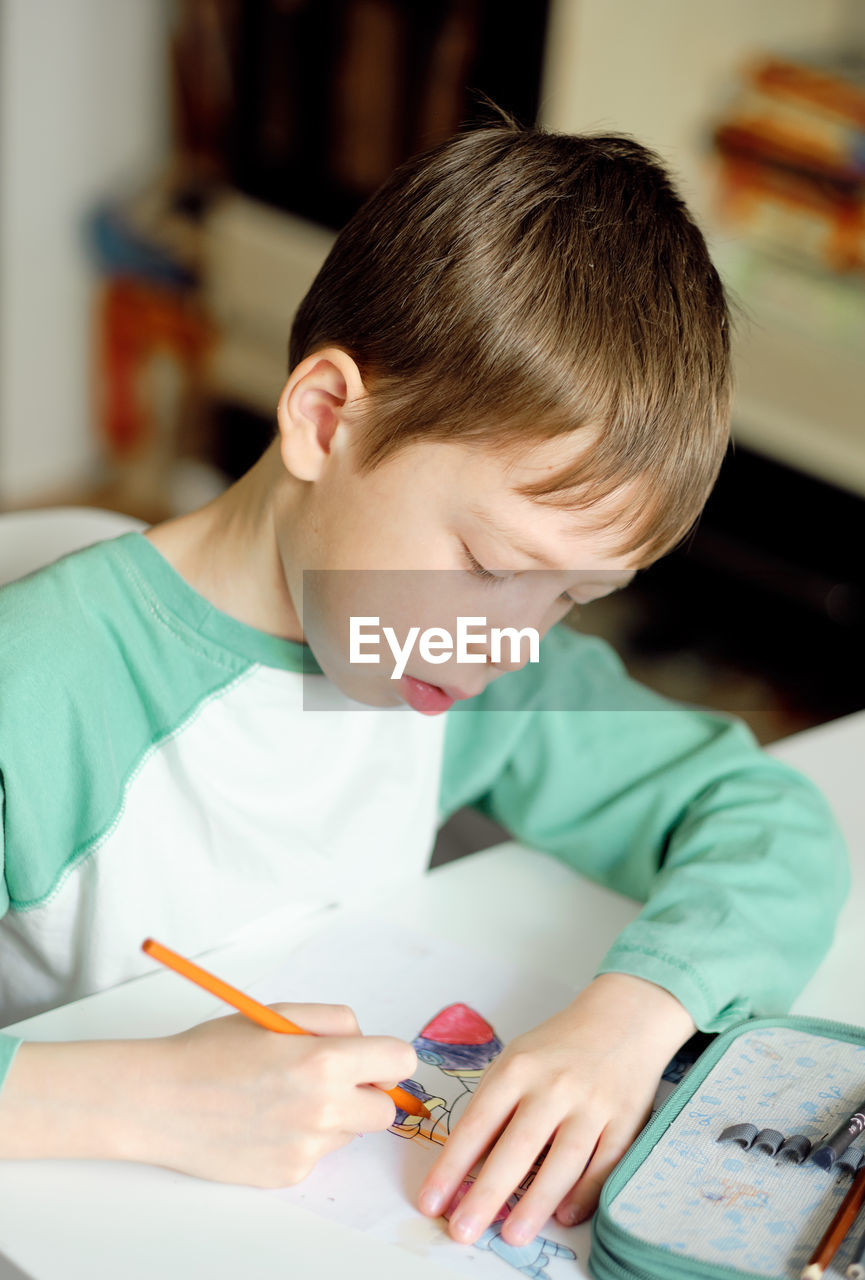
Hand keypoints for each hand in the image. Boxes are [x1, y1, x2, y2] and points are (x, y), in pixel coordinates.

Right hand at [141, 1002, 416, 1185]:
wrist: (159, 1099)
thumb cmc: (213, 1050)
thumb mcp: (279, 1013)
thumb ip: (334, 1023)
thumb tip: (367, 1043)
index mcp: (324, 1060)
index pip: (400, 1063)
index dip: (386, 1057)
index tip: (372, 1058)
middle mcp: (323, 1109)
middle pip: (385, 1109)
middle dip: (366, 1092)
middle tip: (328, 1077)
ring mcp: (306, 1148)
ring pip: (349, 1131)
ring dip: (332, 1115)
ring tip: (282, 1097)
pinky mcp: (288, 1174)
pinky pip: (317, 1154)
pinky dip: (302, 1139)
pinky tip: (264, 1121)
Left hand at [417, 974, 694, 1245]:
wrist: (621, 1017)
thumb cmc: (557, 1046)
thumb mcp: (516, 1060)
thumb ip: (494, 1106)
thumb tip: (466, 1166)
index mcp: (518, 1068)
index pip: (478, 1123)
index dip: (452, 1166)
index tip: (430, 1201)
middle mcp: (554, 1086)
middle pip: (517, 1147)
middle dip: (487, 1194)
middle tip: (462, 1231)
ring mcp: (592, 1103)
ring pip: (563, 1160)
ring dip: (536, 1203)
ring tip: (512, 1236)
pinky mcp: (625, 1118)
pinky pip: (605, 1162)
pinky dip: (586, 1192)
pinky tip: (565, 1216)